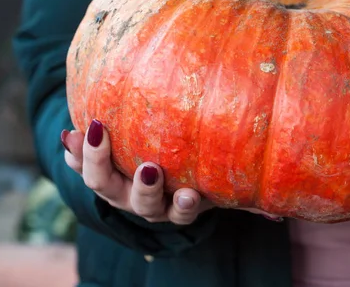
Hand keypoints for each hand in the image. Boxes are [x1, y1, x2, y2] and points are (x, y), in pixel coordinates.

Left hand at [61, 119, 282, 224]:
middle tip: (150, 167)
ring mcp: (120, 190)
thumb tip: (281, 215)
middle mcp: (145, 203)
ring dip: (98, 163)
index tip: (189, 194)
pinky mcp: (100, 172)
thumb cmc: (195, 176)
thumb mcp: (217, 187)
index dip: (183, 207)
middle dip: (144, 188)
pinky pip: (81, 167)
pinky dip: (73, 153)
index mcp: (174, 207)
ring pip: (104, 186)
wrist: (153, 170)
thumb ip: (245, 201)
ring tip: (96, 133)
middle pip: (139, 203)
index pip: (180, 213)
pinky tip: (68, 134)